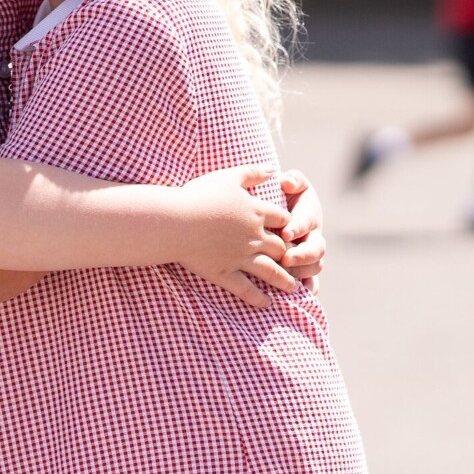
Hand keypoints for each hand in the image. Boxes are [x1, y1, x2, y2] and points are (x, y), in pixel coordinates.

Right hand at [175, 163, 298, 308]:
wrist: (175, 221)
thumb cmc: (199, 195)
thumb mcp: (229, 176)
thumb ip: (254, 172)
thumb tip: (275, 168)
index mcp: (256, 212)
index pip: (283, 220)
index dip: (288, 224)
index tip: (290, 229)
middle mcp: (254, 237)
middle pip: (281, 247)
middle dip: (291, 255)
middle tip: (297, 262)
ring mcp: (240, 257)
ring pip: (270, 271)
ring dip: (284, 280)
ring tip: (293, 288)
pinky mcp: (224, 272)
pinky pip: (246, 289)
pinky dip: (258, 298)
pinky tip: (267, 304)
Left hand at [276, 170, 324, 293]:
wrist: (285, 208)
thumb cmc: (285, 193)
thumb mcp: (291, 182)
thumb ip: (293, 179)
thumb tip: (288, 182)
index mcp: (310, 215)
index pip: (306, 222)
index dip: (297, 227)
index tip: (285, 233)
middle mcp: (314, 236)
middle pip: (316, 249)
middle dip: (302, 255)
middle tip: (285, 259)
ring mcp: (312, 254)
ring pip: (315, 267)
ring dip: (301, 272)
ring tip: (284, 274)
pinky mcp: (306, 268)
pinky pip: (312, 282)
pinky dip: (308, 289)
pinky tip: (299, 296)